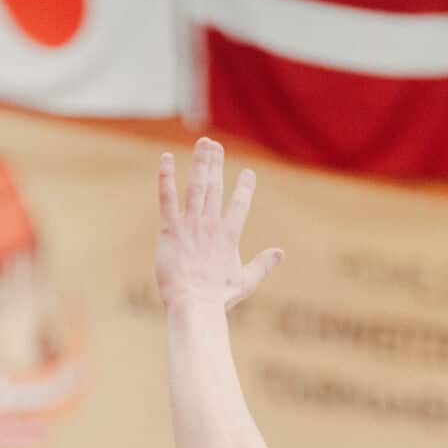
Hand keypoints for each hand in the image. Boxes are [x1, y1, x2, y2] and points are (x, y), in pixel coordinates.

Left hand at [155, 136, 282, 312]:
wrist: (195, 305)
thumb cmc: (218, 298)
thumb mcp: (245, 282)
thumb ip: (263, 265)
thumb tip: (280, 253)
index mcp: (229, 236)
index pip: (240, 205)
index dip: (245, 188)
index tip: (249, 173)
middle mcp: (211, 225)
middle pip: (215, 187)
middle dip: (215, 164)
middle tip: (214, 145)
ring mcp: (191, 225)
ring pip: (196, 186)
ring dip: (199, 163)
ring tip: (202, 143)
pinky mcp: (171, 229)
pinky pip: (168, 198)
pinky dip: (167, 177)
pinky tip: (166, 159)